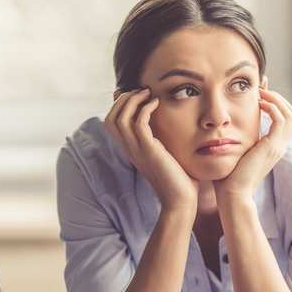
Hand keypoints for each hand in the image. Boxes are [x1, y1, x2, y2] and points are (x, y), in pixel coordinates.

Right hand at [104, 88, 198, 212]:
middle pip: (111, 118)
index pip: (112, 123)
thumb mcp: (166, 156)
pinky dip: (145, 108)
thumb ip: (161, 142)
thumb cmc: (179, 181)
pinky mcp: (149, 151)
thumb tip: (169, 129)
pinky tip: (157, 103)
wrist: (181, 200)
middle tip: (141, 90)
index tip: (138, 96)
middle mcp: (130, 150)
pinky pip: (138, 123)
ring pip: (120, 118)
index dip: (120, 105)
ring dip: (132, 100)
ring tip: (147, 93)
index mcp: (131, 150)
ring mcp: (137, 151)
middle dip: (123, 99)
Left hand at [213, 87, 291, 201]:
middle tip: (261, 88)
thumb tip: (225, 127)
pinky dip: (272, 107)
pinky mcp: (272, 146)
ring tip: (260, 93)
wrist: (232, 194)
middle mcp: (280, 146)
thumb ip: (236, 139)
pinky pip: (281, 119)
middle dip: (278, 98)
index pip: (283, 119)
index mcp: (273, 148)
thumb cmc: (228, 177)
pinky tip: (258, 103)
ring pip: (290, 114)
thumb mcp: (235, 152)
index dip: (275, 103)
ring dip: (276, 99)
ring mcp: (278, 147)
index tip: (260, 90)